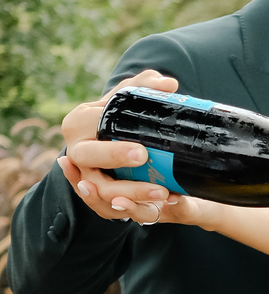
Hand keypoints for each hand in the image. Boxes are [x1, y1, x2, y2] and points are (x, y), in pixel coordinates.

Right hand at [58, 70, 180, 225]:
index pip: (91, 131)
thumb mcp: (129, 95)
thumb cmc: (120, 113)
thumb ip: (146, 85)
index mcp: (77, 123)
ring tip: (163, 193)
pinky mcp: (97, 194)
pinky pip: (109, 208)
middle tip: (147, 164)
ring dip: (131, 194)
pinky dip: (132, 209)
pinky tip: (156, 207)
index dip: (114, 146)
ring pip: (102, 191)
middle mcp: (75, 151)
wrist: (115, 137)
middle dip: (116, 165)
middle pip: (89, 162)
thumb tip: (168, 85)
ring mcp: (84, 175)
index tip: (143, 152)